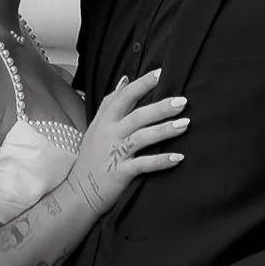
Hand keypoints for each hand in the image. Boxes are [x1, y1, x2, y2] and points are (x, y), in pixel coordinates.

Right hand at [69, 68, 187, 216]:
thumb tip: (124, 80)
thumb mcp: (96, 127)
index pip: (124, 96)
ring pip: (141, 138)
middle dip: (160, 107)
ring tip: (185, 124)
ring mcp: (115, 154)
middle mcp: (110, 134)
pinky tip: (178, 157)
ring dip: (164, 130)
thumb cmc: (91, 158)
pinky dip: (161, 161)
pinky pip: (143, 164)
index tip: (161, 73)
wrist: (79, 192)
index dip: (142, 84)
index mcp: (105, 121)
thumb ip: (110, 103)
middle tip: (182, 101)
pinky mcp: (120, 173)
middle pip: (137, 116)